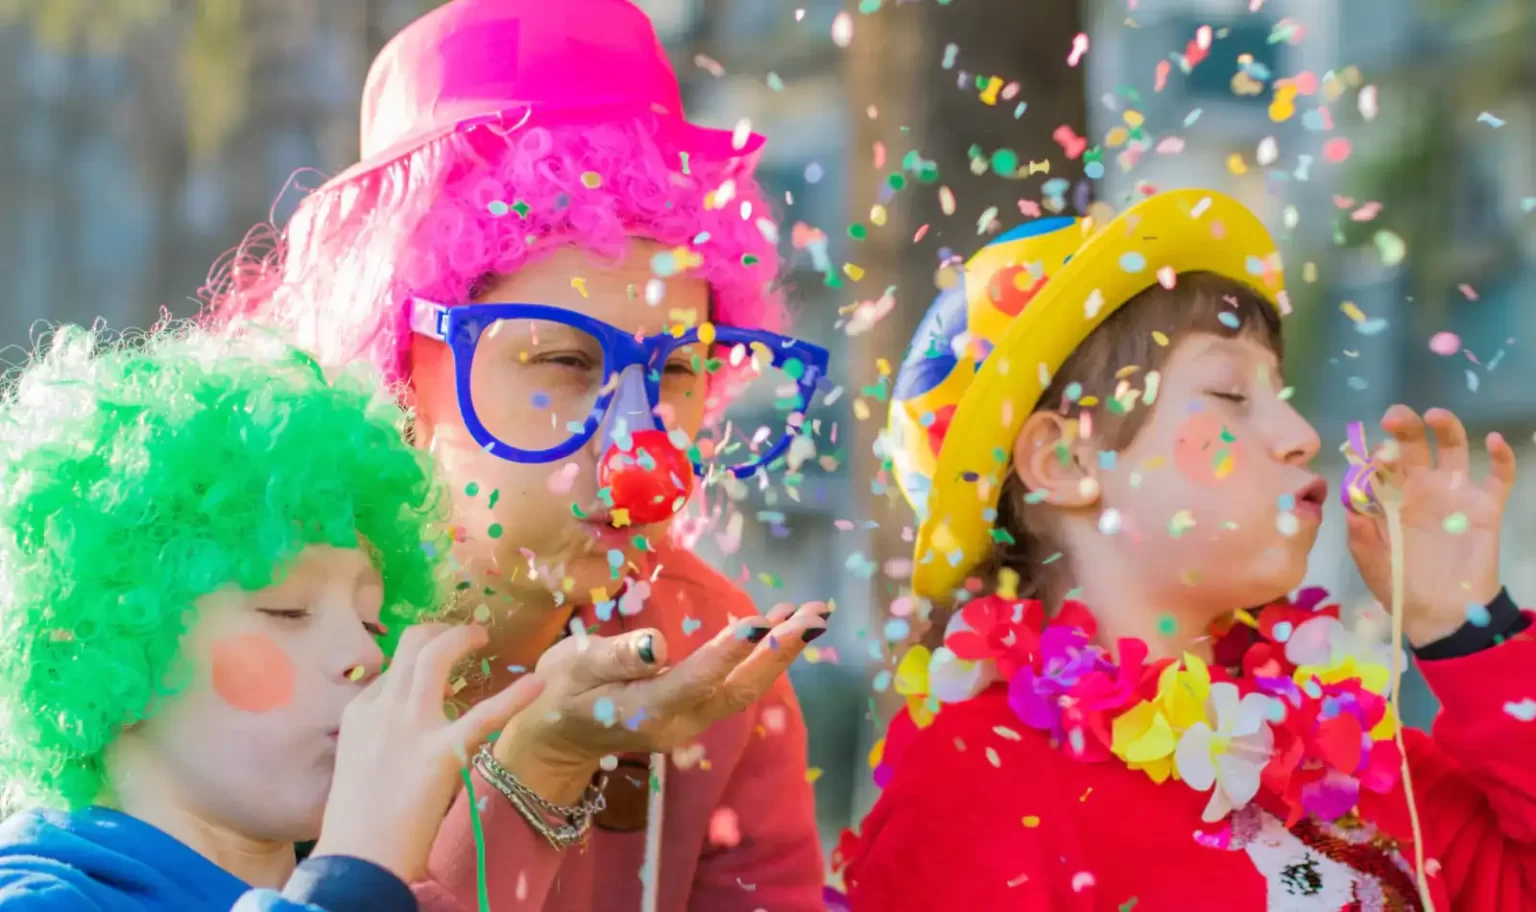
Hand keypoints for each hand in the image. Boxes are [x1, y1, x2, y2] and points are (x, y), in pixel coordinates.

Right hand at [312, 623, 543, 881]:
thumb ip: (381, 737)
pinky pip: (484, 714)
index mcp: (360, 713)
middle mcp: (383, 708)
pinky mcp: (443, 750)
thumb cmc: (358, 821)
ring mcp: (411, 725)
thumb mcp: (357, 763)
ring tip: (483, 635)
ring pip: (436, 657)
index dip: (415, 663)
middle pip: (411, 646)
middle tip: (463, 635)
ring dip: (462, 638)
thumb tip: (407, 731)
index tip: (433, 664)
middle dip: (438, 632)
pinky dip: (514, 697)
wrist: (359, 855)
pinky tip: (538, 685)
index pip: (391, 671)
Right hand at [491, 602, 827, 804]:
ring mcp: (691, 721)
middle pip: (740, 688)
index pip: (696, 679)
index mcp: (647, 709)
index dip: (728, 652)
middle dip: (781, 651)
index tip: (759, 622)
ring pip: (744, 688)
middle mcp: (680, 721)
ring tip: (809, 613)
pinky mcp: (694, 713)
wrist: (555, 738)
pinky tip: (777, 627)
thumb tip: (657, 646)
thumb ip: (616, 657)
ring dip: (780, 651)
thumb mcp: (574, 667)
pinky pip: (735, 686)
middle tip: (815, 614)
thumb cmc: (559, 693)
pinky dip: (762, 656)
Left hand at [1345, 406, 1514, 647]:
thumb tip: (1349, 501)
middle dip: (1404, 426)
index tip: (1371, 454)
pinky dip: (1501, 456)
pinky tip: (1492, 440)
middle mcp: (1420, 487)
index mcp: (1389, 496)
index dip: (1375, 453)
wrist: (1440, 616)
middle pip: (1414, 445)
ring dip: (1446, 427)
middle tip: (1395, 417)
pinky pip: (1498, 477)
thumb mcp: (1369, 559)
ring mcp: (1454, 494)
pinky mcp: (1485, 508)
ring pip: (1454, 449)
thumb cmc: (1398, 585)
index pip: (1381, 462)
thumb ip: (1358, 529)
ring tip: (1434, 415)